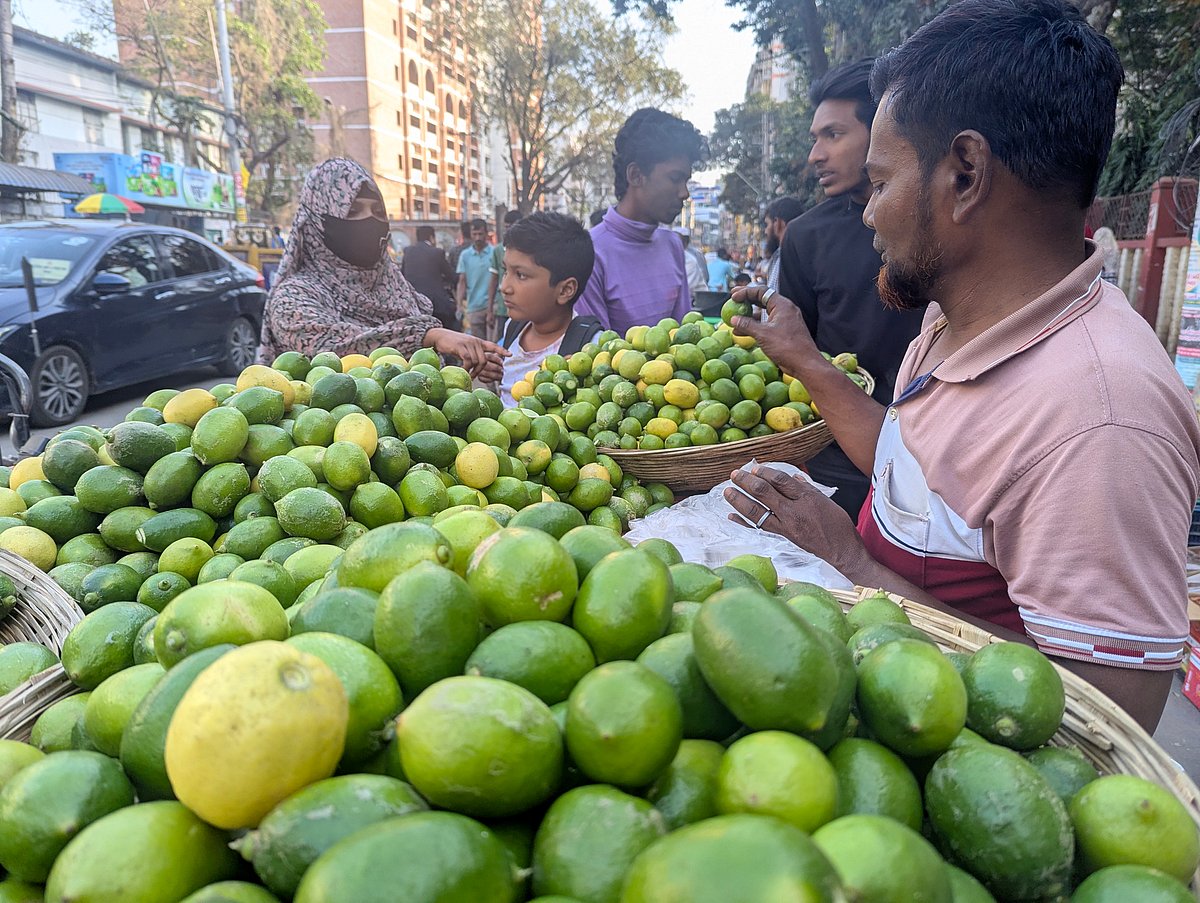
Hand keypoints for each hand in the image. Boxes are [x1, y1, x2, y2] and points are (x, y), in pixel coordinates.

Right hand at [429, 328, 508, 381]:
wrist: (439, 336)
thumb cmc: (451, 343)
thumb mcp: (465, 346)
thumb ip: (473, 352)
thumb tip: (477, 364)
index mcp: (478, 342)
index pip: (493, 345)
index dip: (501, 350)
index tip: (510, 355)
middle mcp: (475, 342)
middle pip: (484, 360)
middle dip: (480, 370)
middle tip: (473, 376)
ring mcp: (469, 344)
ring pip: (476, 361)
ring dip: (472, 371)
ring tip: (467, 374)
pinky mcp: (461, 347)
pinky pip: (468, 361)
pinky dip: (466, 368)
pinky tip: (462, 371)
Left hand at [723, 464, 868, 574]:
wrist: (842, 552)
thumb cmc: (838, 525)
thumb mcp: (826, 501)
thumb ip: (807, 488)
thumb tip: (793, 477)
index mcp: (806, 498)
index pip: (780, 480)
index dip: (765, 472)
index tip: (755, 468)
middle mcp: (793, 511)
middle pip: (764, 493)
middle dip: (746, 482)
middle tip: (735, 475)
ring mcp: (785, 526)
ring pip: (756, 511)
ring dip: (739, 500)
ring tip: (727, 491)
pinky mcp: (782, 538)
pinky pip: (758, 530)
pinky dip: (743, 523)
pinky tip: (731, 516)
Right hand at [728, 286, 821, 377]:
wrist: (805, 364)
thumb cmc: (786, 347)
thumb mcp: (763, 334)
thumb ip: (747, 325)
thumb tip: (733, 319)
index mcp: (782, 305)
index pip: (762, 291)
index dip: (745, 292)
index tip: (733, 296)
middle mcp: (784, 310)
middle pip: (763, 300)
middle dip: (747, 301)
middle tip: (733, 300)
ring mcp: (785, 321)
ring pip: (764, 313)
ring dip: (749, 316)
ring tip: (734, 319)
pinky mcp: (784, 332)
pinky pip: (767, 324)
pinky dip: (755, 326)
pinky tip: (742, 332)